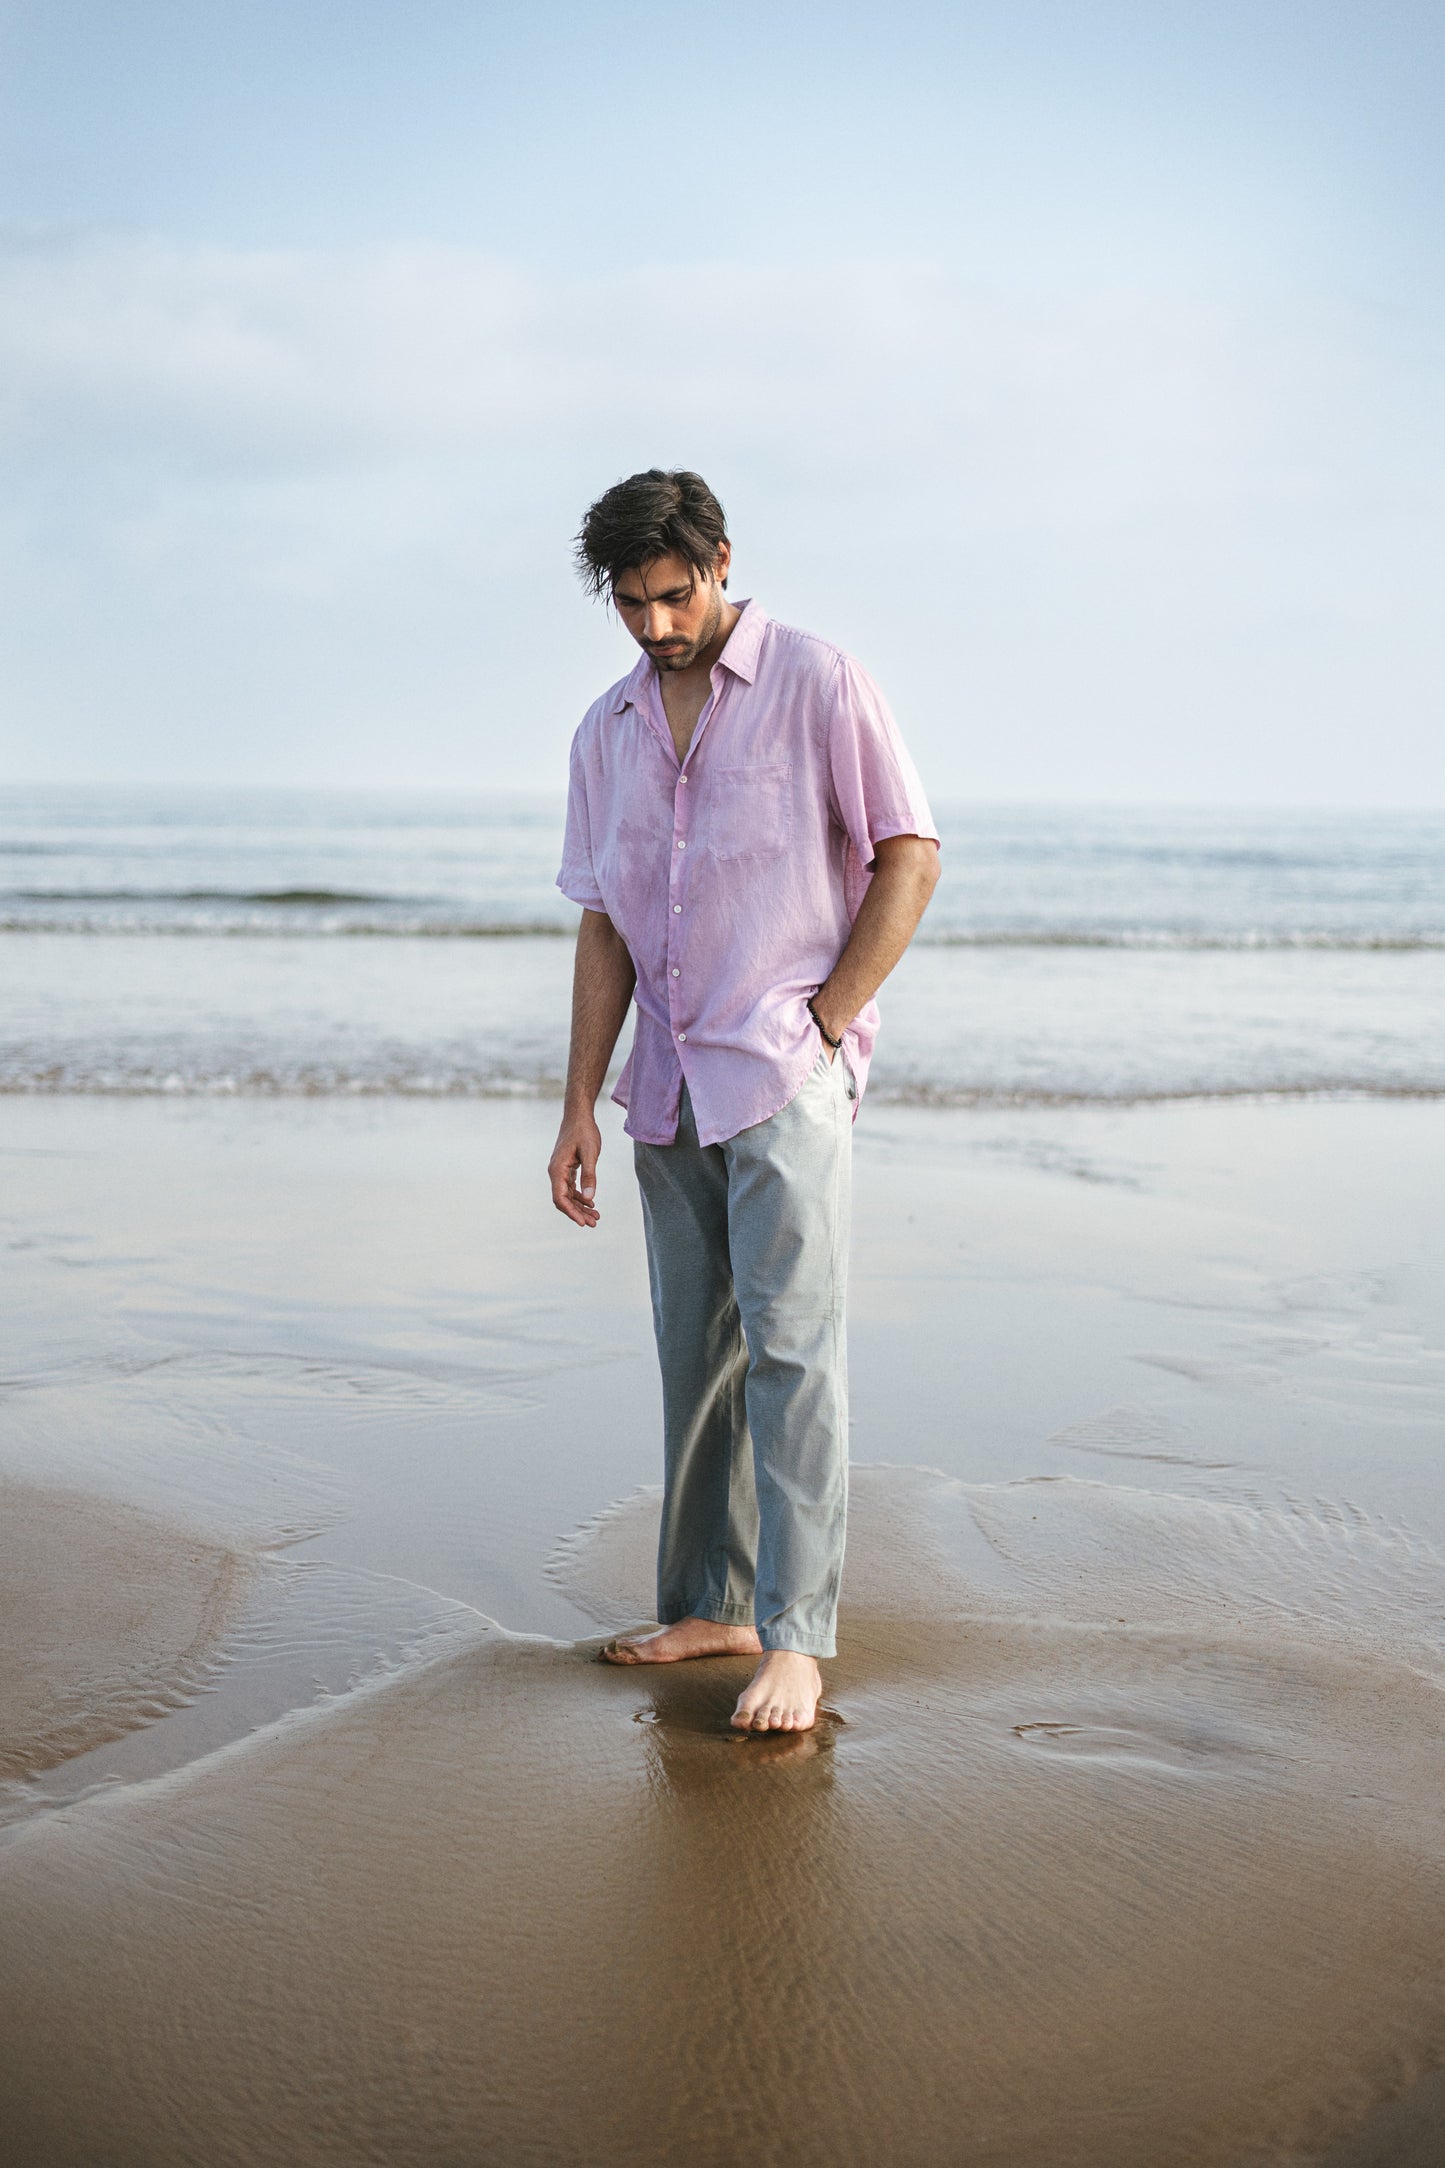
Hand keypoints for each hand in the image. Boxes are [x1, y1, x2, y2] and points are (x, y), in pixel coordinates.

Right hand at [549, 1107, 601, 1227]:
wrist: (578, 1116)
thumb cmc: (584, 1131)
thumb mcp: (590, 1153)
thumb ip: (589, 1175)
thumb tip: (590, 1197)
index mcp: (557, 1170)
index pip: (560, 1198)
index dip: (571, 1212)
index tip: (583, 1223)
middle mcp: (556, 1172)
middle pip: (564, 1200)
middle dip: (578, 1213)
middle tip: (594, 1223)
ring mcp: (560, 1171)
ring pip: (568, 1195)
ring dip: (580, 1207)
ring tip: (596, 1216)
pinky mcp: (566, 1168)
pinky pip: (571, 1188)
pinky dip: (580, 1196)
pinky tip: (591, 1203)